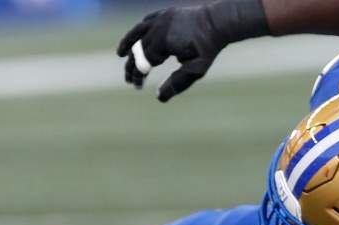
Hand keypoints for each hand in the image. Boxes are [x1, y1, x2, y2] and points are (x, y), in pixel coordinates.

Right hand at [116, 0, 267, 101]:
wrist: (218, 22)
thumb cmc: (208, 48)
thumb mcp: (196, 70)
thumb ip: (177, 82)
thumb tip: (159, 97)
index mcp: (164, 41)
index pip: (144, 61)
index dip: (138, 74)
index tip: (136, 86)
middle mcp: (158, 27)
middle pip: (138, 49)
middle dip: (132, 65)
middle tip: (129, 80)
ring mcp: (160, 18)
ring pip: (138, 32)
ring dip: (128, 43)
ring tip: (120, 54)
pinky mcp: (165, 13)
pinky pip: (147, 22)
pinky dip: (139, 31)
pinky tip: (136, 39)